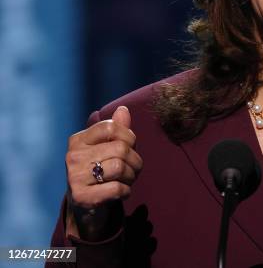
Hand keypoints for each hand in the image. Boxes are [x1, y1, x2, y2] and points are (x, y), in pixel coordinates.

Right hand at [64, 106, 142, 239]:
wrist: (85, 208)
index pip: (111, 126)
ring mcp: (74, 177)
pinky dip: (126, 191)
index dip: (129, 137)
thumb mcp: (108, 148)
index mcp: (78, 140)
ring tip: (127, 180)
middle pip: (120, 148)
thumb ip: (117, 129)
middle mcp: (73, 156)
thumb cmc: (101, 172)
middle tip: (133, 169)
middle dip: (135, 160)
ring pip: (120, 167)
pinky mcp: (81, 197)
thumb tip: (123, 109)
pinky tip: (121, 192)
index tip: (129, 148)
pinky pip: (117, 188)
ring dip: (132, 176)